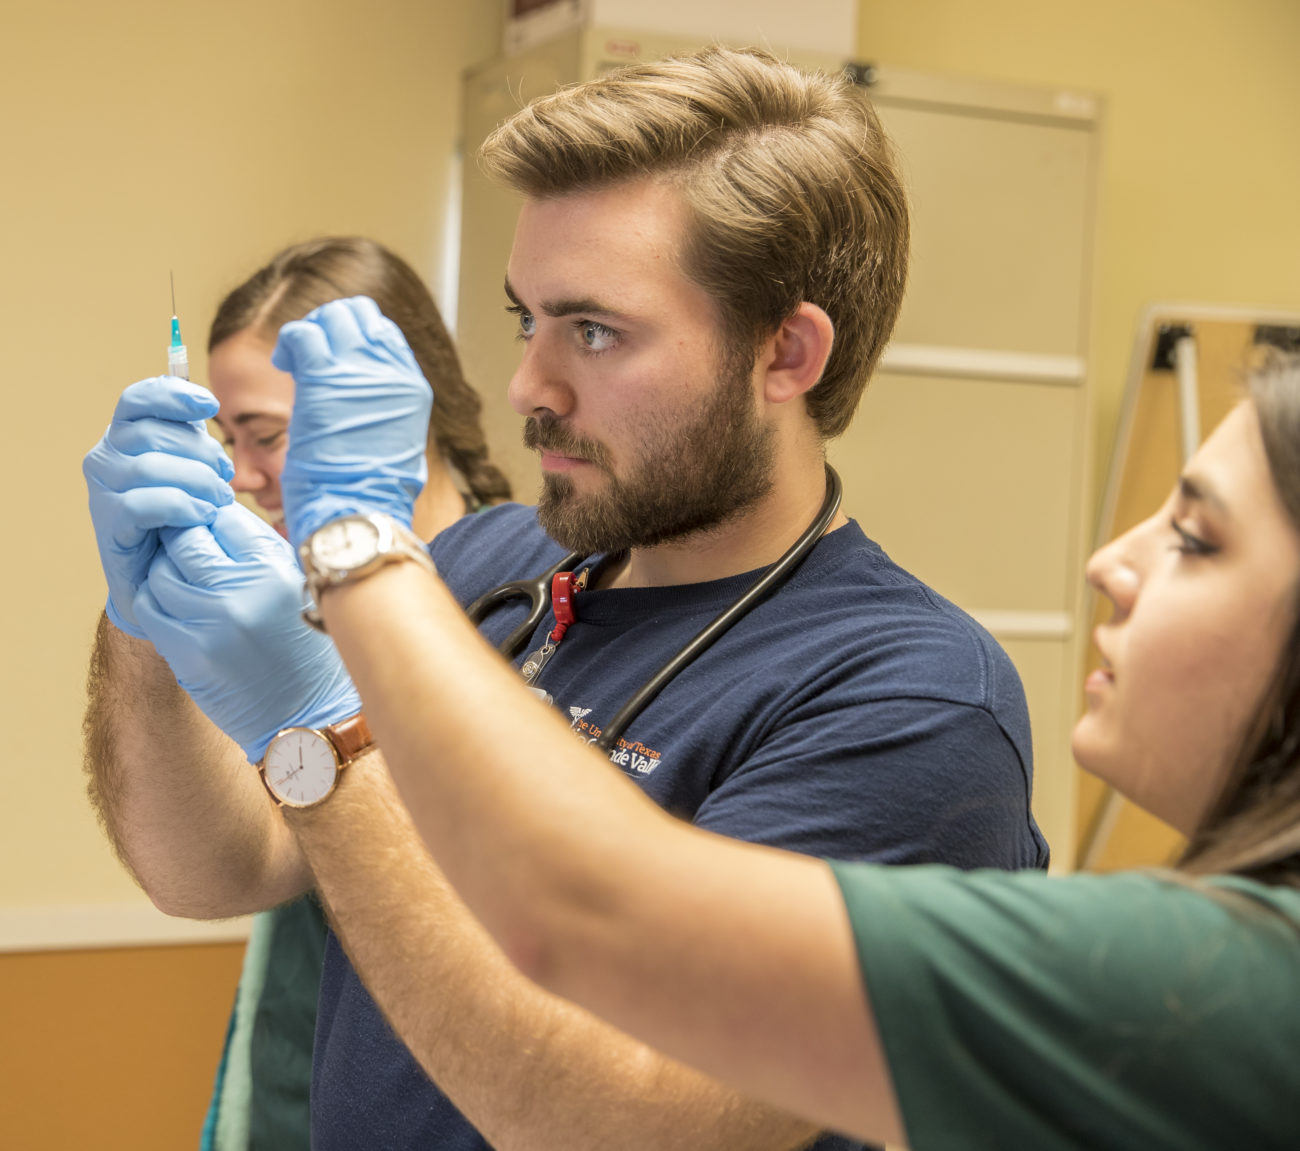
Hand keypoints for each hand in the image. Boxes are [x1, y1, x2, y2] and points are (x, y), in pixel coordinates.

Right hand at [83, 376, 234, 637]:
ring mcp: (103, 489)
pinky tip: (202, 516)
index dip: (174, 396)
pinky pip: (147, 503)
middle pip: (155, 434)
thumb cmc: (180, 516)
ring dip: (198, 483)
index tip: (210, 405)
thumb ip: (192, 440)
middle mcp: (106, 456)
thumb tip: (205, 404)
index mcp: (124, 435)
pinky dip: (182, 507)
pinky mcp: (110, 521)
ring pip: (152, 467)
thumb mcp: (189, 471)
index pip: (139, 399)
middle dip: (201, 453)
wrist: (160, 576)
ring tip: (219, 500)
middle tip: (225, 477)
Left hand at [135, 502, 360, 762]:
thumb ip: (263, 549)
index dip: (215, 520)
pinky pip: (149, 609)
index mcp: (276, 570)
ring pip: (161, 572)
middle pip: (186, 539)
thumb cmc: (309, 648)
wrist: (308, 715)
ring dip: (168, 570)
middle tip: (192, 549)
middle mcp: (241, 592)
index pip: (224, 517)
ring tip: (186, 580)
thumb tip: (217, 513)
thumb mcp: (301, 586)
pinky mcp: (187, 653)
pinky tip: (177, 607)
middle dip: (185, 539)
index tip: (216, 529)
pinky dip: (157, 601)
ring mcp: (210, 624)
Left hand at [272, 295, 431, 549]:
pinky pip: (302, 335)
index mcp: (411, 387)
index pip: (385, 333)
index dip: (355, 336)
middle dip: (330, 325)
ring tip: (295, 359)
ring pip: (332, 317)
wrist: (357, 510)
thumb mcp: (398, 442)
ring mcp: (358, 372)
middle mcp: (391, 372)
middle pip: (360, 316)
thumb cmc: (370, 493)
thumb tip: (368, 402)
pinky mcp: (323, 378)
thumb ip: (386, 409)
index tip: (336, 356)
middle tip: (311, 351)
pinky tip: (284, 362)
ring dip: (309, 332)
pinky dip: (289, 342)